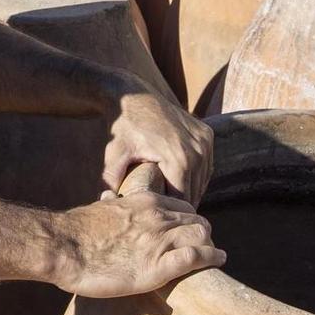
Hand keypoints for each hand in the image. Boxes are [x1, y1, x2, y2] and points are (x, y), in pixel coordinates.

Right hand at [49, 191, 225, 298]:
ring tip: (213, 255)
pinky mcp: (159, 266)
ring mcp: (159, 240)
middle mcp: (156, 217)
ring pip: (201, 235)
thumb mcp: (98, 208)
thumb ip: (111, 205)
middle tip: (203, 245)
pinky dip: (212, 257)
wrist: (63, 246)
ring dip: (210, 245)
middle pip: (197, 219)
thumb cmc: (76, 231)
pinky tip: (219, 260)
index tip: (189, 230)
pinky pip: (196, 257)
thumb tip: (106, 198)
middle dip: (203, 232)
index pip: (181, 205)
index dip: (188, 218)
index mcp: (143, 202)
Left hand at [103, 81, 213, 203]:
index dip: (171, 211)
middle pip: (195, 190)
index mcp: (178, 159)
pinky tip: (182, 182)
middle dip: (182, 204)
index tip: (160, 218)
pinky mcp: (207, 134)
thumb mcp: (114, 154)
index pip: (182, 198)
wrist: (134, 95)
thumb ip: (111, 180)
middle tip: (168, 214)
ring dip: (192, 190)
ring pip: (203, 178)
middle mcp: (197, 150)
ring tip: (175, 202)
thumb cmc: (122, 127)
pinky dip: (197, 174)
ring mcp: (204, 141)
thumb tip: (107, 202)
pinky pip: (206, 164)